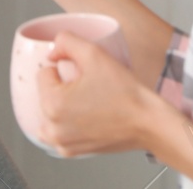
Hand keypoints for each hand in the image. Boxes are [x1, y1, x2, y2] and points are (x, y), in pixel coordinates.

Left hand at [35, 32, 152, 156]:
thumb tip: (52, 50)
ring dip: (61, 104)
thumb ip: (66, 41)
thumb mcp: (94, 53)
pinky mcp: (73, 151)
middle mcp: (53, 129)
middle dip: (61, 87)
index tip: (82, 74)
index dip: (63, 68)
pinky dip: (67, 122)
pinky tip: (86, 114)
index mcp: (52, 104)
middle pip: (45, 94)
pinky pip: (59, 131)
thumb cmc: (125, 94)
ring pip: (49, 112)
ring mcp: (63, 143)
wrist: (148, 122)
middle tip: (87, 86)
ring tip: (86, 100)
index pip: (43, 74)